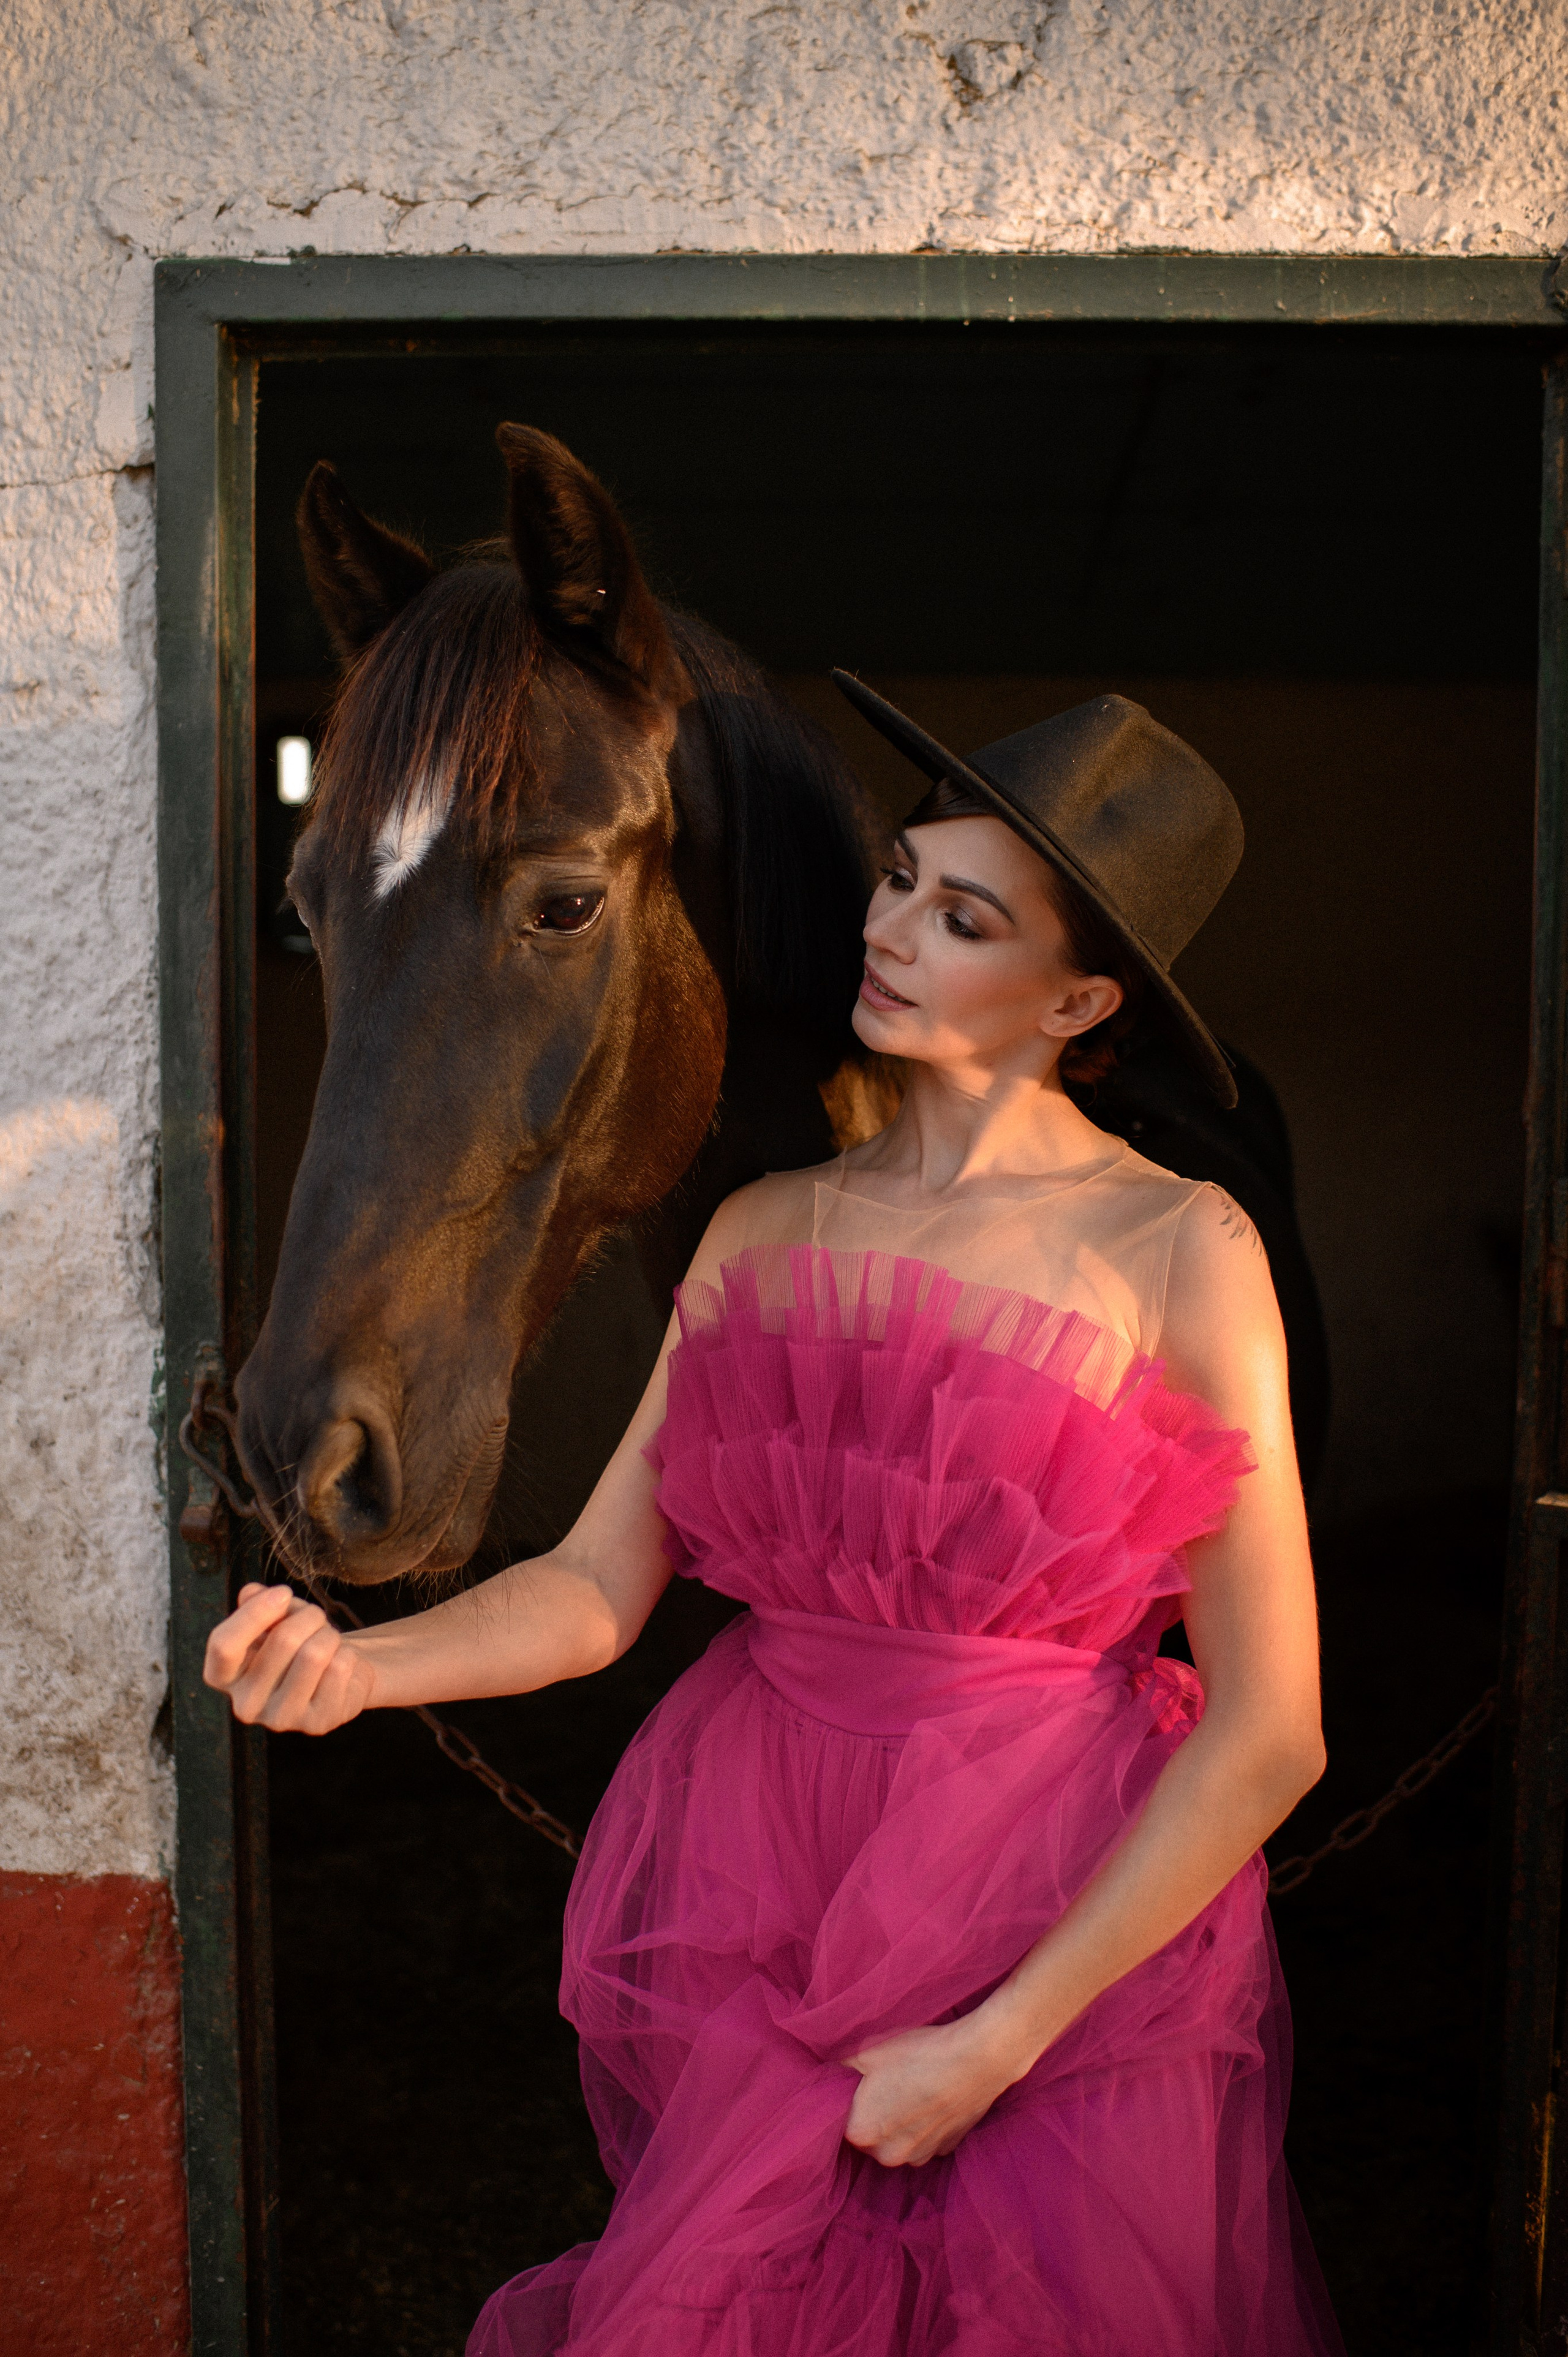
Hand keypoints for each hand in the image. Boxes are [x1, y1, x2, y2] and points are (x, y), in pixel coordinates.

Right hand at [203, 1582, 375, 1734]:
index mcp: (224, 1677)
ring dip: (329, 1635)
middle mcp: (245, 1705)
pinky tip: (339, 1664)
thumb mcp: (275, 1616)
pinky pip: (339, 1669)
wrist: (337, 1672)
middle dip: (309, 1616)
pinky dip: (347, 1655)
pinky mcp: (315, 1724)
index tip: (282, 1593)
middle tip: (316, 1617)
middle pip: (282, 1640)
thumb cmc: (299, 1641)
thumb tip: (252, 1593)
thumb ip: (257, 1601)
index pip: (224, 1645)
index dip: (254, 1613)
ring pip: (314, 1654)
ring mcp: (280, 1719)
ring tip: (328, 1640)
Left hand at [842, 2013, 1029, 2167]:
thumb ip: (839, 2068)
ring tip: (911, 2086)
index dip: (847, 2100)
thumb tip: (825, 2073)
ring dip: (899, 2121)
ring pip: (898, 2140)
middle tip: (884, 2081)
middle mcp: (889, 2155)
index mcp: (862, 2133)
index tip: (857, 2082)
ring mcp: (921, 2155)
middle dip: (872, 2113)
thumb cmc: (918, 2052)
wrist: (976, 2058)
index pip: (840, 2122)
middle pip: (869, 2135)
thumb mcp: (867, 2050)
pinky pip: (926, 2139)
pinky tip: (932, 2096)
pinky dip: (925, 2123)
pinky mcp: (947, 2148)